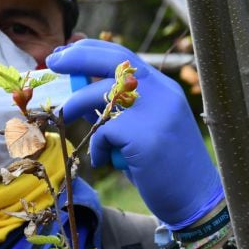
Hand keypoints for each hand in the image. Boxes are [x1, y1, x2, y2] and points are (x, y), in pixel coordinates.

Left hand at [47, 39, 223, 228]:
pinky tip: (107, 160)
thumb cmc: (166, 166)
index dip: (92, 50)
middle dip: (77, 57)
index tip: (67, 52)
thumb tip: (81, 96)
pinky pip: (103, 133)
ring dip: (76, 106)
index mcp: (163, 88)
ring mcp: (155, 112)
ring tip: (67, 118)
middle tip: (53, 61)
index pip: (125, 56)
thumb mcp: (148, 127)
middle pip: (113, 60)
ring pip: (100, 95)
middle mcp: (162, 93)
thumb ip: (122, 109)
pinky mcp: (144, 136)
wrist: (196, 198)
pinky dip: (99, 148)